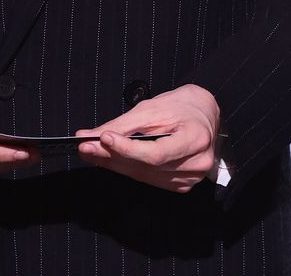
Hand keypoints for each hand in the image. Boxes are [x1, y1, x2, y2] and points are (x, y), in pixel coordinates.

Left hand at [76, 83, 220, 191]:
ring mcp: (190, 177)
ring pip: (143, 176)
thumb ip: (123, 124)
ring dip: (115, 165)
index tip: (103, 139)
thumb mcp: (153, 107)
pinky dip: (129, 170)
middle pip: (146, 167)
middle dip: (111, 157)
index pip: (156, 153)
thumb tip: (91, 136)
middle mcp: (197, 163)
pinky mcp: (182, 184)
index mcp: (196, 139)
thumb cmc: (182, 106)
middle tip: (85, 147)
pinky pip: (148, 180)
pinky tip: (113, 161)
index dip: (127, 149)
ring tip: (93, 153)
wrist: (204, 113)